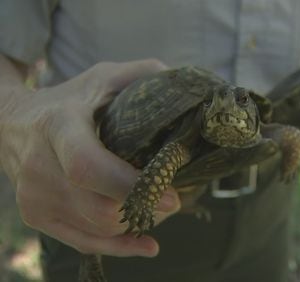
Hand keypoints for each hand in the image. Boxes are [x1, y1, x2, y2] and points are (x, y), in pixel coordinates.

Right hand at [0, 59, 179, 256]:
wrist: (14, 122)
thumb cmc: (68, 100)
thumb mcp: (103, 77)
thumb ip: (143, 75)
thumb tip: (184, 87)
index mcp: (58, 127)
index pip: (89, 167)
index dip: (130, 187)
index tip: (171, 198)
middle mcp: (39, 167)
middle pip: (98, 209)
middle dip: (145, 209)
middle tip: (173, 199)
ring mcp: (34, 197)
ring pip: (96, 229)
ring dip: (136, 223)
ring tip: (157, 207)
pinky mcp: (36, 216)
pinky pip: (82, 242)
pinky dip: (117, 246)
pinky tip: (144, 243)